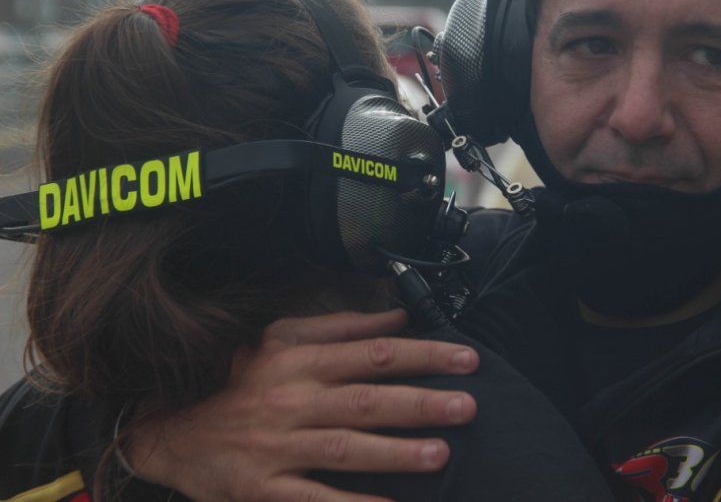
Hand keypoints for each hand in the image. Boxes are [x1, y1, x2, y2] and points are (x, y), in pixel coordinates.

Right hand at [126, 308, 479, 501]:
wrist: (171, 432)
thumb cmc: (238, 382)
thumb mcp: (281, 339)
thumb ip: (342, 327)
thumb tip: (398, 318)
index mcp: (300, 361)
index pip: (373, 354)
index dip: (423, 355)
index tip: (466, 360)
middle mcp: (292, 401)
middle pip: (365, 400)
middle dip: (420, 403)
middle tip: (467, 407)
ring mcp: (277, 448)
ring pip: (344, 448)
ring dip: (395, 452)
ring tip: (439, 455)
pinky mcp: (264, 489)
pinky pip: (314, 500)